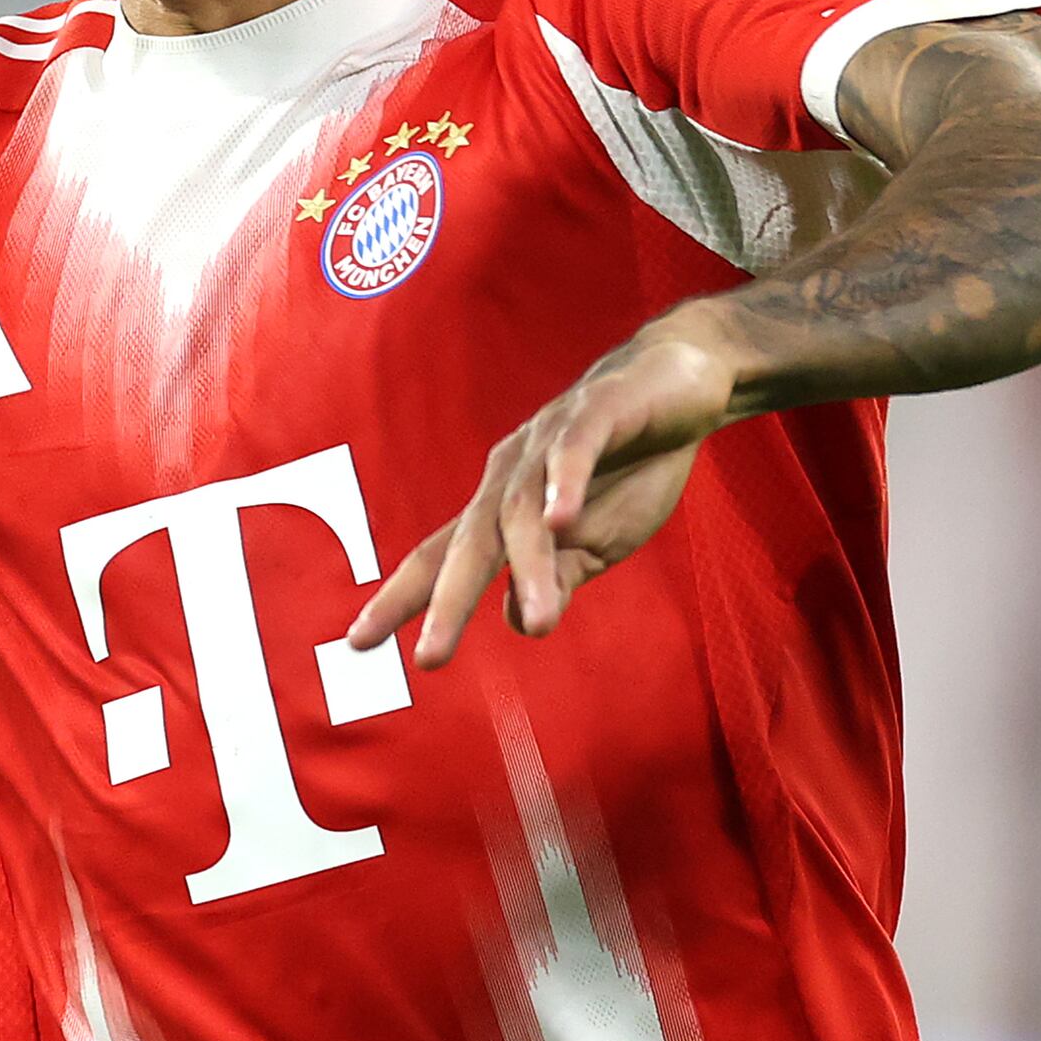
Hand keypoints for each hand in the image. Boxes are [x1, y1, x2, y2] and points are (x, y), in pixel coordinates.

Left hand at [347, 309, 745, 667]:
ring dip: (530, 566)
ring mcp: (548, 441)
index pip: (442, 558)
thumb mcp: (596, 542)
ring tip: (540, 617)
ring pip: (525, 510)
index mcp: (502, 506)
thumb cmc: (630, 464)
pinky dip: (566, 484)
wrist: (682, 382)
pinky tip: (563, 519)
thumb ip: (556, 579)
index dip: (402, 599)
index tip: (359, 644)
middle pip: (470, 542)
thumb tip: (518, 625)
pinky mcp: (596, 413)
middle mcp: (510, 474)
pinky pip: (574, 451)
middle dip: (447, 602)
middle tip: (429, 658)